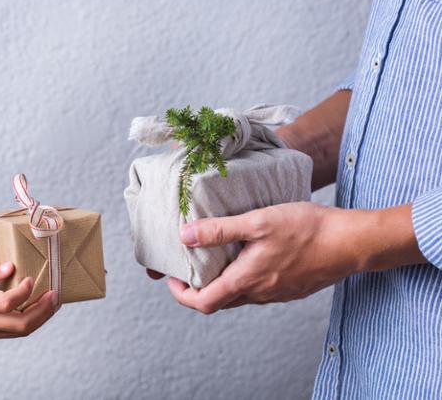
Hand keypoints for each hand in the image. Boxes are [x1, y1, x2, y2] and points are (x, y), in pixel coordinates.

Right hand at [0, 262, 58, 343]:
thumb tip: (10, 266)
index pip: (8, 303)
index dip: (24, 292)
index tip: (30, 278)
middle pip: (21, 323)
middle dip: (43, 310)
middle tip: (55, 295)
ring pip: (20, 331)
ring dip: (40, 318)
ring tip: (52, 303)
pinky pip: (12, 332)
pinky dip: (28, 322)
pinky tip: (35, 309)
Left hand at [166, 202, 423, 313]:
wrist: (351, 242)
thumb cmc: (306, 229)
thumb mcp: (257, 222)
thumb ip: (219, 230)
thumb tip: (185, 236)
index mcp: (246, 281)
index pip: (203, 303)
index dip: (182, 295)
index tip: (173, 279)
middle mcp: (259, 294)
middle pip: (219, 302)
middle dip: (199, 289)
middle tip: (189, 268)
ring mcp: (276, 294)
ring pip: (239, 297)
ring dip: (221, 284)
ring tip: (214, 259)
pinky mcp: (290, 289)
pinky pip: (258, 291)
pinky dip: (243, 280)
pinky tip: (247, 257)